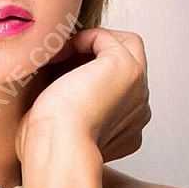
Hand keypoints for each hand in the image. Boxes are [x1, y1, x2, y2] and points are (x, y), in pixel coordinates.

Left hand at [15, 27, 150, 161]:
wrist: (57, 149)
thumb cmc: (50, 146)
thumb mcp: (62, 127)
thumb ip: (68, 106)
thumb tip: (54, 76)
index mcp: (127, 129)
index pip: (116, 88)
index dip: (87, 74)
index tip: (57, 75)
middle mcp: (138, 109)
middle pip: (123, 66)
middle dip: (91, 56)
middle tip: (59, 61)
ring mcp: (138, 88)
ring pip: (121, 47)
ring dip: (88, 45)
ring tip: (59, 55)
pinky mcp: (127, 68)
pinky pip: (106, 39)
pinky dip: (81, 39)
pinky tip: (61, 53)